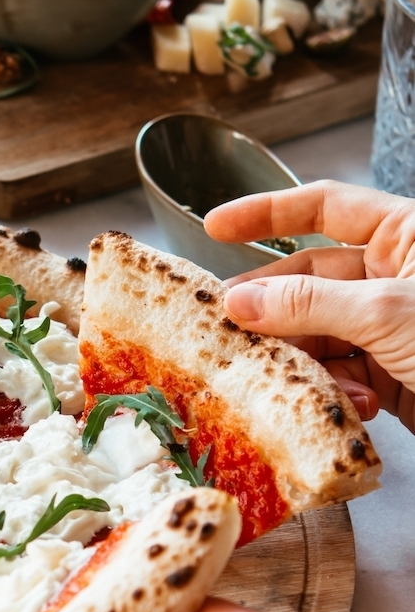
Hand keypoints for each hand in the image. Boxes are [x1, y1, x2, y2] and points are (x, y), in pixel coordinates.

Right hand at [204, 181, 414, 431]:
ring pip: (314, 334)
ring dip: (301, 360)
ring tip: (289, 379)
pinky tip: (348, 404)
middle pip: (307, 280)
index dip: (266, 213)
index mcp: (408, 234)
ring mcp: (389, 327)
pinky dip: (331, 391)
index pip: (325, 207)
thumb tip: (240, 299)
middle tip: (223, 328)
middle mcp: (393, 275)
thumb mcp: (390, 313)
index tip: (215, 226)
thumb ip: (310, 303)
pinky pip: (336, 374)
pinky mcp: (389, 375)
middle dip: (270, 308)